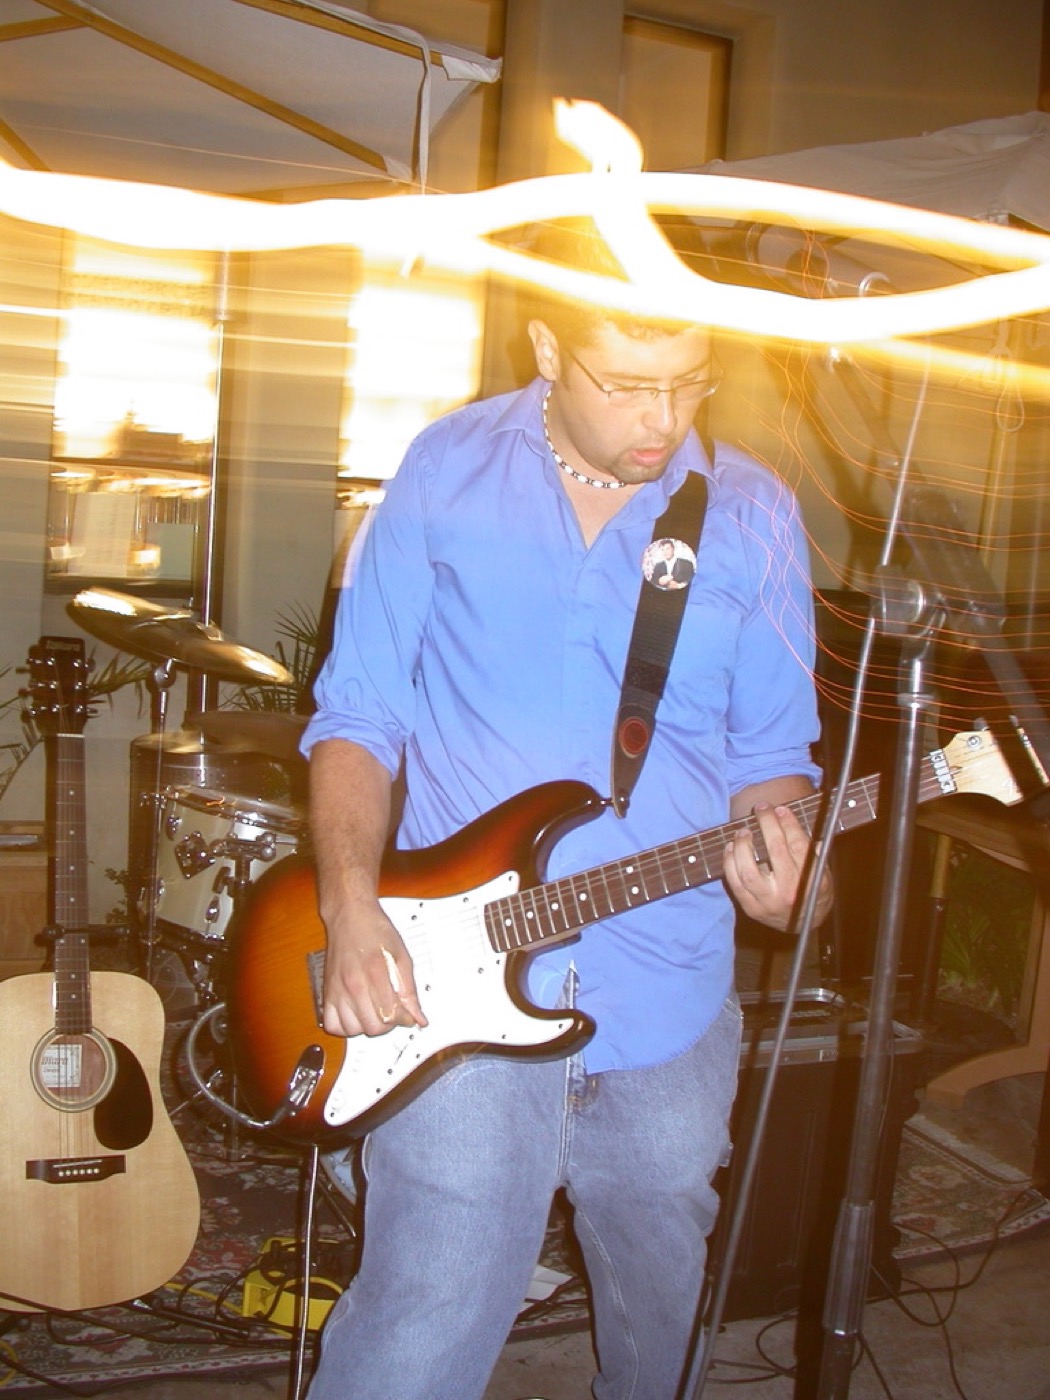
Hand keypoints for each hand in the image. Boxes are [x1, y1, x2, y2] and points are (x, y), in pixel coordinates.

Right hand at [320, 901, 427, 1037]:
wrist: (349, 915)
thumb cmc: (375, 930)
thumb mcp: (402, 956)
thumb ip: (409, 990)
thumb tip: (418, 1017)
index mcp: (375, 974)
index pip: (391, 1015)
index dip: (404, 1019)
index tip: (407, 1014)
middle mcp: (353, 985)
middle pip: (373, 1027)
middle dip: (388, 1024)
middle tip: (393, 1011)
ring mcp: (337, 990)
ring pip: (353, 1030)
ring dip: (367, 1026)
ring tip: (375, 1012)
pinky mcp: (327, 992)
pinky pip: (332, 1024)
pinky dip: (344, 1027)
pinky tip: (356, 1015)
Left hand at [723, 801, 832, 931]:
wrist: (803, 924)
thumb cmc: (813, 890)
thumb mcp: (822, 871)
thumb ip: (812, 850)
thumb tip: (791, 821)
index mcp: (811, 881)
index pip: (799, 846)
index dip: (788, 824)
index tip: (781, 809)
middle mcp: (789, 892)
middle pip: (775, 851)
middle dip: (767, 824)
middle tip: (762, 809)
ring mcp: (767, 902)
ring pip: (749, 870)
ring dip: (743, 845)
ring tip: (743, 831)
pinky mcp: (751, 908)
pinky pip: (735, 883)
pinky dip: (729, 862)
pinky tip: (731, 847)